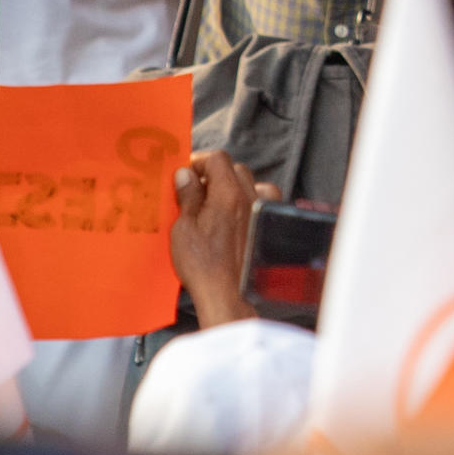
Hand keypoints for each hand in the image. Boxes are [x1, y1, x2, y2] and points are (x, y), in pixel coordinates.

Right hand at [170, 150, 279, 329]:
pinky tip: (239, 213)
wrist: (229, 295)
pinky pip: (264, 200)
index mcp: (228, 194)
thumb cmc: (203, 265)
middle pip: (234, 169)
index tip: (186, 173)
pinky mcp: (269, 225)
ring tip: (215, 203)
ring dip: (233, 187)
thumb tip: (184, 173)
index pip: (218, 159)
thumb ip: (187, 197)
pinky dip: (251, 200)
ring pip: (250, 183)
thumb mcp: (184, 229)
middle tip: (195, 190)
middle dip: (214, 174)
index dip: (199, 161)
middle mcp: (250, 198)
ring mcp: (263, 211)